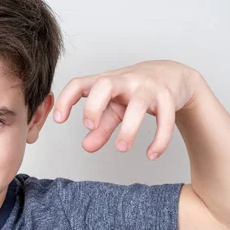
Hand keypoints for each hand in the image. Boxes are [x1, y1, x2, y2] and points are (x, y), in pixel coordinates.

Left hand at [53, 60, 200, 159]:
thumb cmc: (134, 92)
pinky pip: (165, 118)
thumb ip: (100, 127)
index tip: (58, 119)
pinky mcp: (168, 97)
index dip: (66, 99)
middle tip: (90, 126)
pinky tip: (152, 154)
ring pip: (138, 105)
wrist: (172, 75)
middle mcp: (124, 81)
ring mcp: (147, 87)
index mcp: (105, 82)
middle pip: (104, 84)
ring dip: (129, 129)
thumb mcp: (114, 108)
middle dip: (94, 106)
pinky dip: (160, 138)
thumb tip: (86, 147)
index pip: (79, 84)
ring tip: (121, 148)